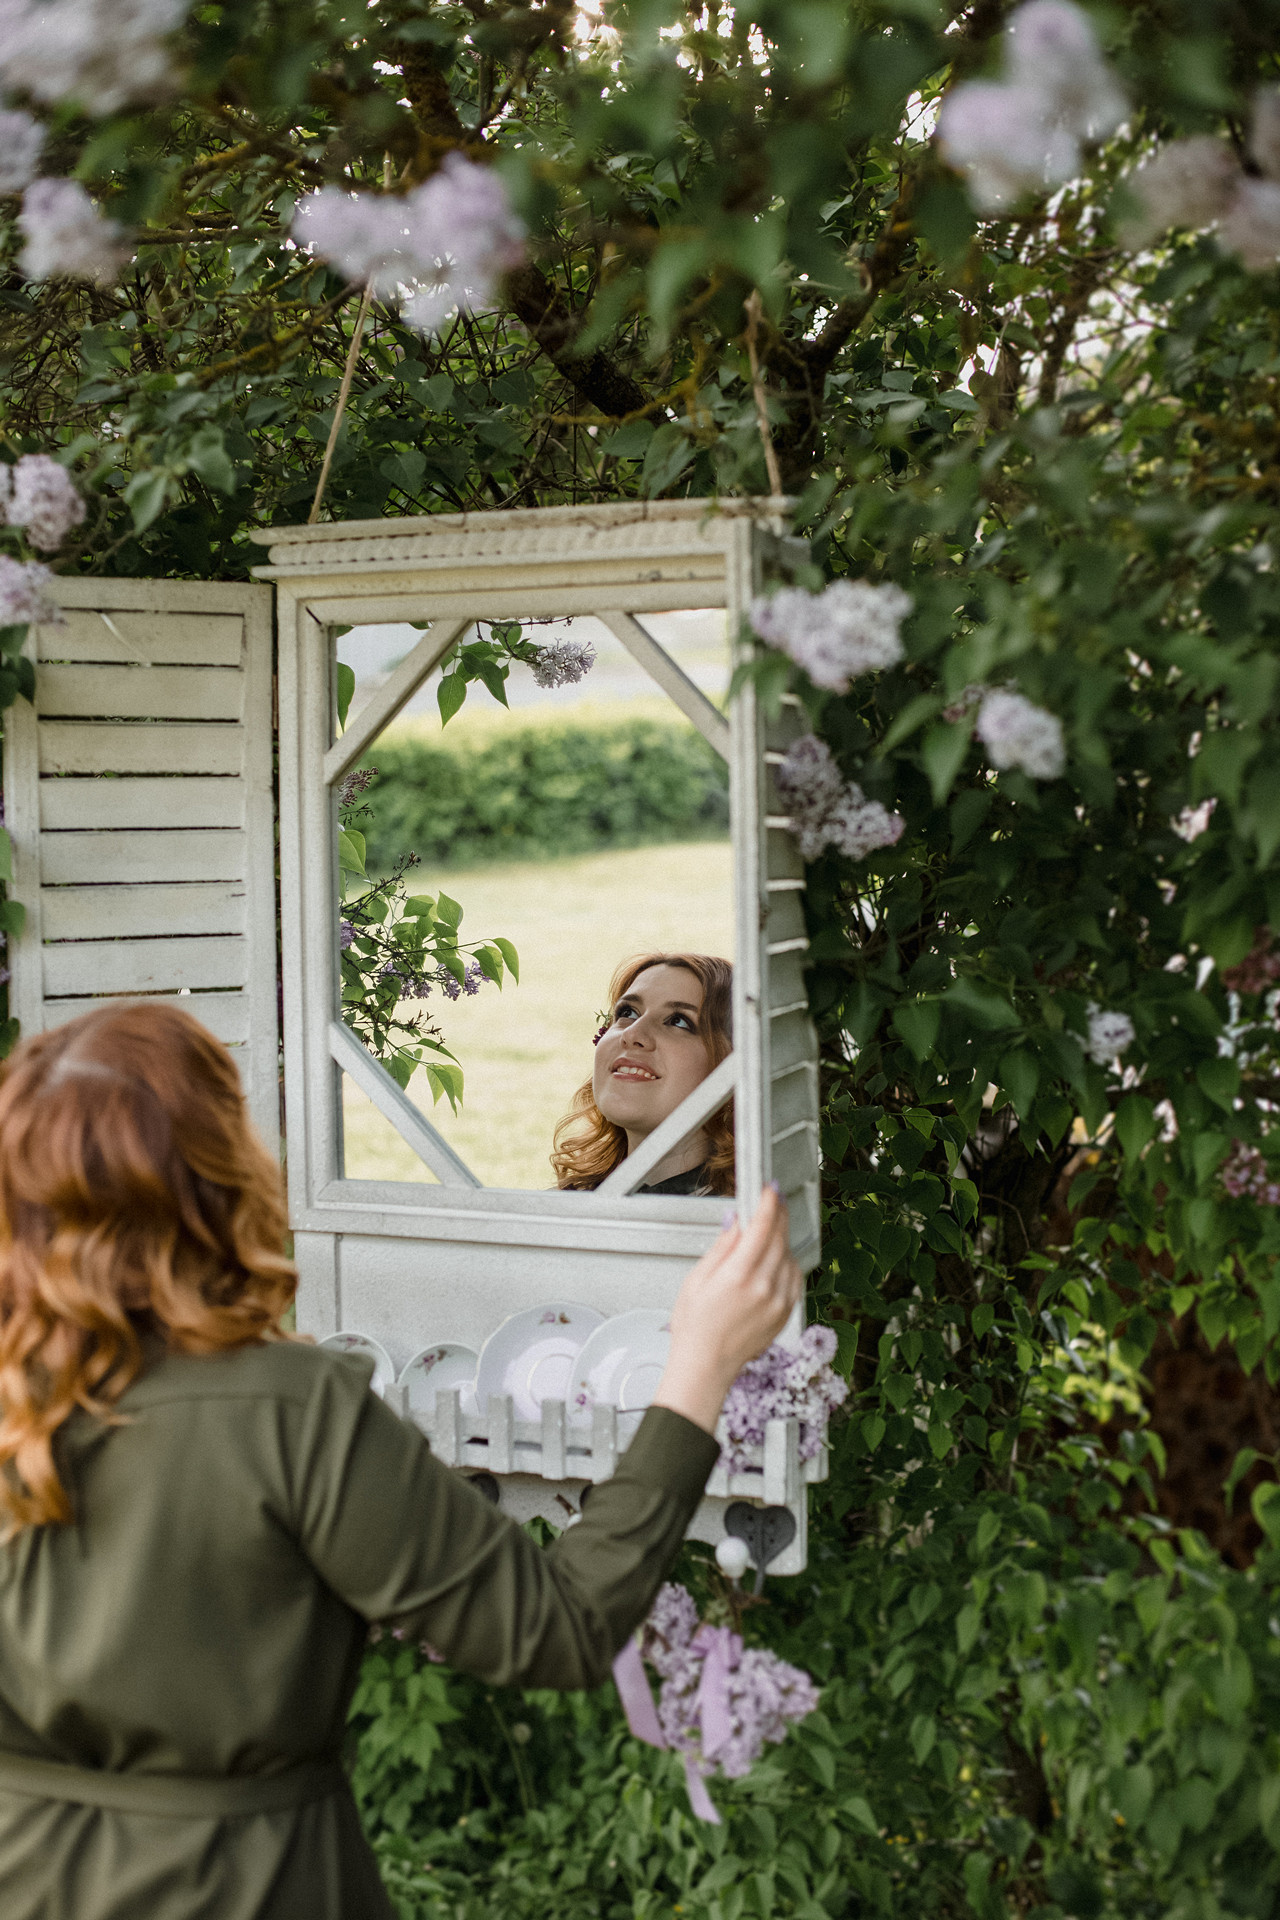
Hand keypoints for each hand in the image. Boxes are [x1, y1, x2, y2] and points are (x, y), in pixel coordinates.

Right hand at [651, 1187, 802, 1435]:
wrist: (706, 1366)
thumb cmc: (695, 1327)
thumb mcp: (697, 1279)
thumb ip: (722, 1247)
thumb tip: (735, 1221)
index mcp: (737, 1276)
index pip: (762, 1227)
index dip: (768, 1203)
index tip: (770, 1190)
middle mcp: (763, 1288)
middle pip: (779, 1238)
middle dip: (778, 1215)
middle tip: (774, 1201)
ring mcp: (778, 1302)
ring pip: (789, 1256)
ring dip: (781, 1239)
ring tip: (767, 1235)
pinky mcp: (785, 1314)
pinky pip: (794, 1278)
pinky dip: (787, 1263)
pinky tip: (774, 1260)